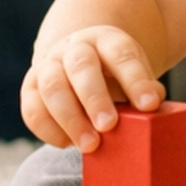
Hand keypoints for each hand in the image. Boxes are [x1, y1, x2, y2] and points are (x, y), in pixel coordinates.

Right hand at [21, 24, 164, 151]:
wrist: (79, 59)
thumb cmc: (113, 74)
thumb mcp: (132, 73)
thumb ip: (145, 88)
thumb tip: (154, 104)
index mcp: (106, 40)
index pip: (121, 55)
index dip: (135, 80)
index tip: (149, 105)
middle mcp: (74, 48)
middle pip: (81, 67)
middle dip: (94, 98)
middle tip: (109, 126)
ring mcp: (49, 65)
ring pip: (51, 87)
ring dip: (69, 118)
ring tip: (89, 146)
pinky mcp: (30, 87)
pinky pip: (32, 108)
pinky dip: (48, 129)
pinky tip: (68, 144)